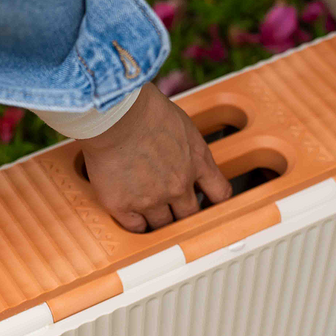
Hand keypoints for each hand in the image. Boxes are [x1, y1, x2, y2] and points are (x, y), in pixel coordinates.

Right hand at [80, 82, 231, 232]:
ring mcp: (151, 199)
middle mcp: (178, 186)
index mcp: (197, 162)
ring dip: (158, 220)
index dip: (215, 202)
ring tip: (148, 209)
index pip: (220, 194)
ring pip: (163, 225)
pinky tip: (131, 213)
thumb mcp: (182, 124)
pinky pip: (135, 227)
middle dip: (184, 213)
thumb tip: (182, 154)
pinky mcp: (123, 205)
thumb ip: (187, 147)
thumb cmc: (143, 108)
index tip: (208, 202)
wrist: (114, 114)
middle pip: (190, 216)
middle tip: (174, 208)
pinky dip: (135, 223)